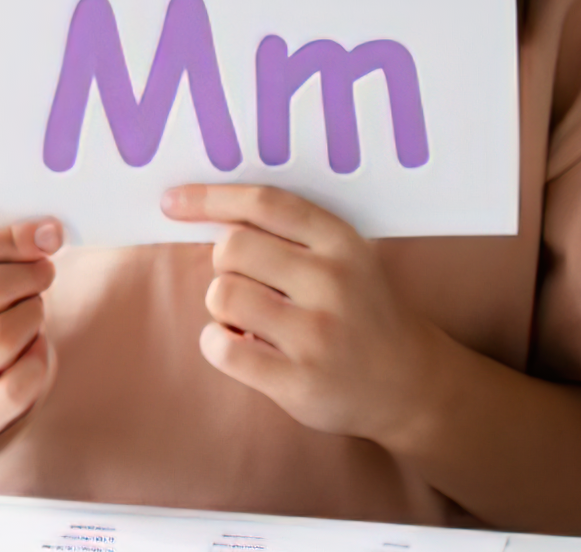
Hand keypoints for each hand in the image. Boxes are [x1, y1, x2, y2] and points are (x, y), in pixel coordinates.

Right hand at [0, 219, 62, 438]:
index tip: (49, 234)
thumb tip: (51, 233)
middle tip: (45, 272)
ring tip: (33, 311)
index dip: (14, 238)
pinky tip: (33, 347)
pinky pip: (16, 385)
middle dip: (27, 275)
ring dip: (32, 315)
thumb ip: (8, 243)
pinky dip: (38, 359)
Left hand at [162, 184, 439, 448]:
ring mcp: (317, 335)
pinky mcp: (299, 383)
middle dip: (224, 263)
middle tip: (246, 282)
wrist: (409, 383)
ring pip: (223, 296)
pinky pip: (223, 349)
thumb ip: (290, 234)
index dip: (209, 198)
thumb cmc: (361, 309)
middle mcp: (332, 282)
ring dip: (221, 306)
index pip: (263, 203)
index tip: (171, 202)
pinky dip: (216, 344)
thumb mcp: (343, 256)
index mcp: (340, 241)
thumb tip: (208, 213)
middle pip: (233, 247)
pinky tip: (237, 345)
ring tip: (248, 319)